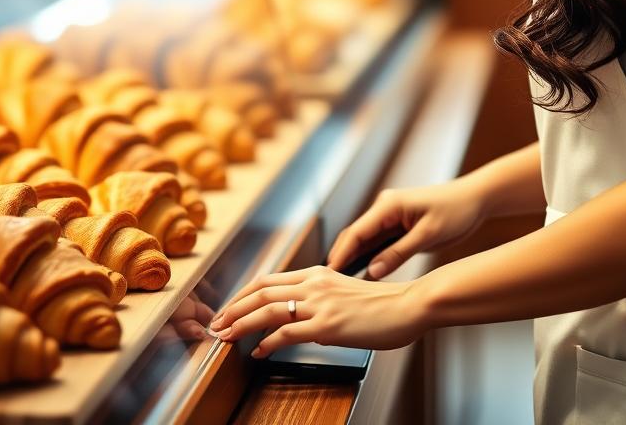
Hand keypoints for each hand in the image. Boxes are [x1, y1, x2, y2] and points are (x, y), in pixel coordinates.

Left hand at [208, 264, 426, 356]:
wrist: (408, 306)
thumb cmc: (383, 304)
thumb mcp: (345, 293)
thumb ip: (322, 300)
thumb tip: (303, 322)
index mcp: (318, 273)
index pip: (270, 280)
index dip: (244, 294)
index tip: (229, 308)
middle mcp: (315, 283)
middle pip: (261, 290)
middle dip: (233, 308)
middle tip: (217, 324)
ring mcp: (320, 303)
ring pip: (268, 309)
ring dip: (241, 323)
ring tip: (226, 337)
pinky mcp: (328, 324)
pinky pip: (287, 332)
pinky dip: (267, 342)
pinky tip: (259, 352)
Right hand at [326, 178, 487, 279]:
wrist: (475, 198)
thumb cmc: (455, 211)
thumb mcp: (428, 235)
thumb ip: (399, 253)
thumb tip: (372, 272)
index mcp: (389, 205)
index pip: (357, 232)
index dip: (341, 254)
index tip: (328, 275)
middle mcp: (385, 207)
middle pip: (356, 235)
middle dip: (342, 257)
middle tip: (327, 284)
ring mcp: (391, 215)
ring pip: (366, 240)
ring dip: (354, 258)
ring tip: (340, 284)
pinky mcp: (399, 223)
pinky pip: (379, 242)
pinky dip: (370, 257)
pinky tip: (364, 274)